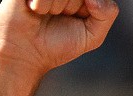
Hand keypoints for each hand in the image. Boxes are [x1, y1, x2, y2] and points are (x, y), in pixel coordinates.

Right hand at [0, 0, 117, 77]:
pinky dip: (43, 4)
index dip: (92, 6)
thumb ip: (107, 14)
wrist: (25, 54)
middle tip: (59, 16)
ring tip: (44, 14)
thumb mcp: (93, 36)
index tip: (78, 18)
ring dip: (56, 6)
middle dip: (72, 7)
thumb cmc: (58, 45)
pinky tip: (34, 10)